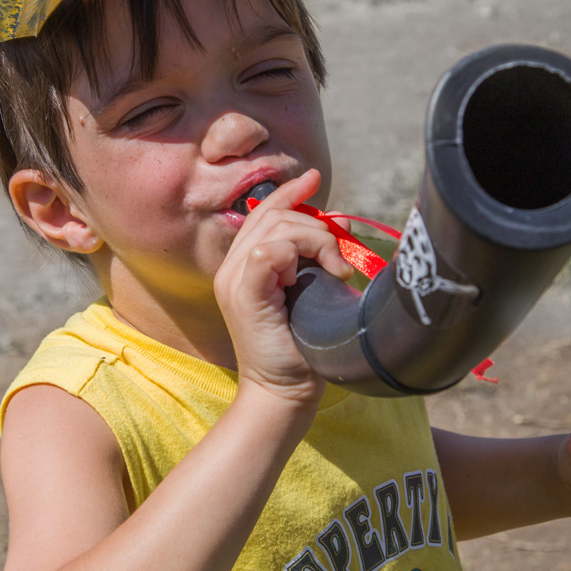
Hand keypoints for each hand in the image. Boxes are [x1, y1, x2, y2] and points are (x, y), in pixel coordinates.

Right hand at [213, 169, 352, 406]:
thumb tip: (340, 222)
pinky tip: (313, 277)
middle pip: (272, 215)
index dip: (289, 193)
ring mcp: (233, 281)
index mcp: (243, 266)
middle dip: (314, 225)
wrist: (283, 392)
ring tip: (335, 271)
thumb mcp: (310, 293)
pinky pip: (267, 253)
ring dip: (314, 240)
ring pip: (274, 229)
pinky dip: (297, 254)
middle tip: (339, 256)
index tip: (314, 178)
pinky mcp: (244, 295)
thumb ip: (314, 259)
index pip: (263, 213)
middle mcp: (231, 268)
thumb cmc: (301, 349)